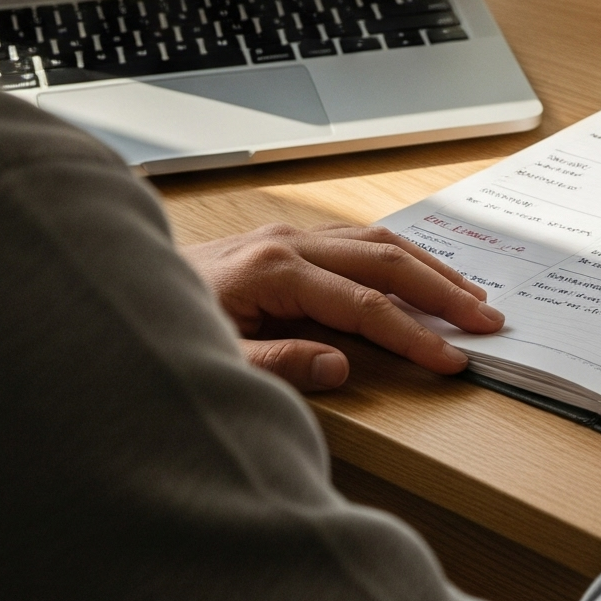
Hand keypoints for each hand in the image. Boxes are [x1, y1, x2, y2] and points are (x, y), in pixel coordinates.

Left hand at [183, 221, 503, 392]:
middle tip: (489, 319)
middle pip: (386, 261)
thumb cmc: (159, 335)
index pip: (366, 305)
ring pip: (377, 241)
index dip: (415, 335)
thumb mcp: (212, 360)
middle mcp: (287, 242)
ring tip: (472, 295)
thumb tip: (341, 366)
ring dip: (429, 268)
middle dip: (442, 291)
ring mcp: (286, 234)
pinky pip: (356, 239)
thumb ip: (277, 363)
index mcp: (273, 272)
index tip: (454, 360)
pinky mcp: (282, 239)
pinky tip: (419, 270)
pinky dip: (398, 255)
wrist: (110, 296)